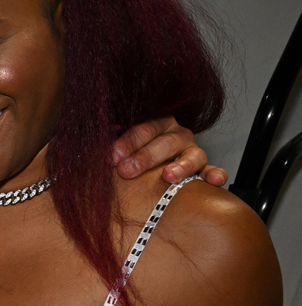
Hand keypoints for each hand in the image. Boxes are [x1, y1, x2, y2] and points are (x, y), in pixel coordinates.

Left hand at [112, 117, 227, 185]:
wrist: (150, 167)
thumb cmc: (130, 156)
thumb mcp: (119, 147)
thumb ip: (108, 142)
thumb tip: (90, 146)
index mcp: (157, 124)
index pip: (144, 129)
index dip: (127, 142)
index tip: (112, 156)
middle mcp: (178, 136)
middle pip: (165, 142)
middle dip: (145, 157)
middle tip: (127, 171)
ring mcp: (193, 152)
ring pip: (193, 155)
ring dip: (181, 166)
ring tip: (168, 176)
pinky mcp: (204, 169)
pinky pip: (213, 171)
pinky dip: (215, 175)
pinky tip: (213, 181)